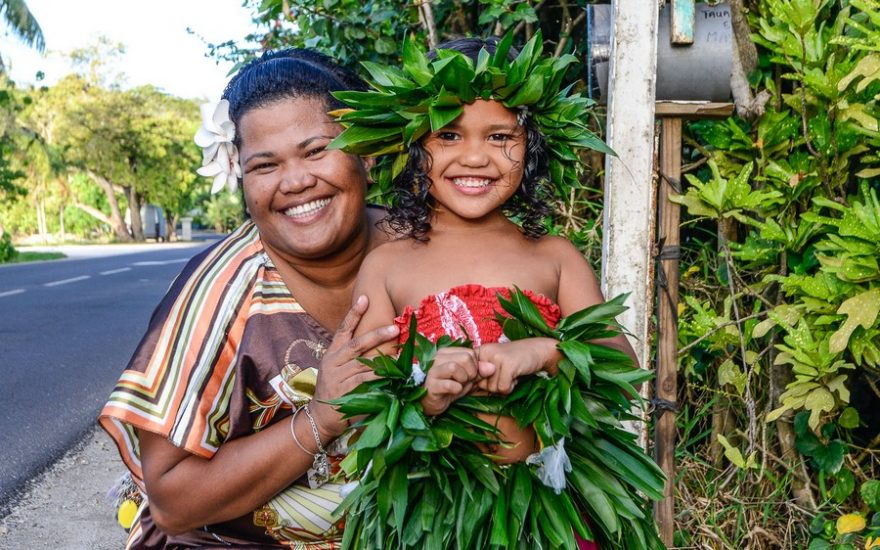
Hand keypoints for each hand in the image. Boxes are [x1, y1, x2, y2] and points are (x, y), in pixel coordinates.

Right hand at [310, 295, 399, 439]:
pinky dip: (378, 378)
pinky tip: (391, 376)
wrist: (320, 416)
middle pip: (357, 344)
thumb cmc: (334, 390)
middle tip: (395, 327)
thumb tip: (377, 342)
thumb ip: (352, 356)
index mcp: (332, 353)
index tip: (364, 298)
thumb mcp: (337, 368)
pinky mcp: (343, 391)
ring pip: (363, 364)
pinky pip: (364, 381)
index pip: (343, 329)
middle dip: (377, 335)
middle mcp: (334, 362)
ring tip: (402, 356)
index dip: (354, 313)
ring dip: (383, 360)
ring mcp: (338, 377)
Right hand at [421, 347, 495, 415]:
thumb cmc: (451, 387)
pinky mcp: (431, 385)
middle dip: (471, 373)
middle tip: (465, 381)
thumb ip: (480, 371)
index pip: (470, 353)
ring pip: (455, 367)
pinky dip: (456, 389)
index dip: (475, 366)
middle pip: (465, 358)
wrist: (433, 403)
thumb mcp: (468, 378)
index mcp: (446, 352)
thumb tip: (492, 368)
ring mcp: (432, 371)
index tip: (470, 376)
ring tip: (459, 385)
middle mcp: (437, 358)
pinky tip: (454, 391)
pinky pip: (449, 384)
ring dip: (463, 379)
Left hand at [475, 337, 560, 393]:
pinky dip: (511, 387)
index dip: (481, 383)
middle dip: (495, 385)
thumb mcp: (494, 366)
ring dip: (504, 386)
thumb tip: (470, 389)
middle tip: (506, 373)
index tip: (493, 376)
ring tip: (511, 373)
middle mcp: (484, 352)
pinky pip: (503, 388)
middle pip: (481, 385)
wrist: (537, 350)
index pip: (470, 376)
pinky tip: (516, 376)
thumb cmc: (514, 361)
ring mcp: (496, 358)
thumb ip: (481, 376)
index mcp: (479, 352)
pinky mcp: (507, 364)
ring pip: (492, 388)